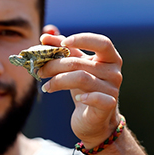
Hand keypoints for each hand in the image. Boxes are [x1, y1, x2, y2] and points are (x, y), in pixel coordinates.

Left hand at [37, 28, 123, 149]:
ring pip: (81, 78)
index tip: (61, 43)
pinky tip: (77, 98)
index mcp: (109, 58)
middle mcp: (114, 72)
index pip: (102, 42)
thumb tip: (46, 35)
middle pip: (80, 63)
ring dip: (57, 81)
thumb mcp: (73, 68)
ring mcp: (112, 88)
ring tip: (46, 86)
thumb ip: (63, 50)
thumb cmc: (83, 89)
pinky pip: (96, 97)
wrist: (93, 120)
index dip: (82, 39)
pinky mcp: (108, 104)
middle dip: (54, 65)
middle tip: (39, 70)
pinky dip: (84, 96)